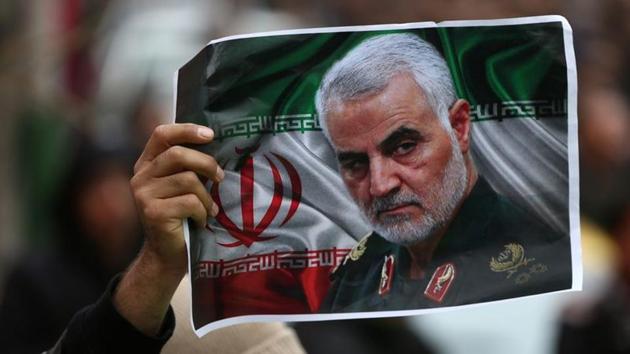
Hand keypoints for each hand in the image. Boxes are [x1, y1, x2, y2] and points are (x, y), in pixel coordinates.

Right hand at [114, 123, 222, 335]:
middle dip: (206, 163)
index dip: (187, 130)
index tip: (210, 134)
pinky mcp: (152, 212)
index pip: (162, 134)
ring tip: (208, 209)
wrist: (167, 255)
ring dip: (206, 196)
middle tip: (220, 177)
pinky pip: (189, 202)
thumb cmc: (181, 217)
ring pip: (188, 180)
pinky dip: (202, 212)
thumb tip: (217, 142)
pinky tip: (201, 221)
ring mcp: (143, 194)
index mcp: (147, 164)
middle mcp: (140, 176)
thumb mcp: (182, 186)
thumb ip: (188, 165)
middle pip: (178, 155)